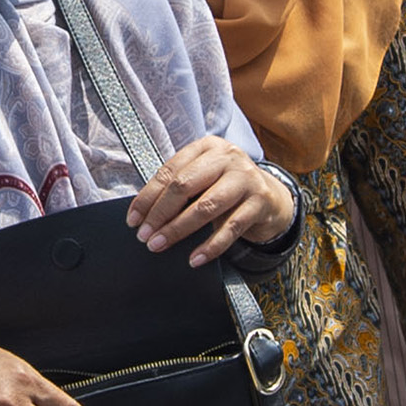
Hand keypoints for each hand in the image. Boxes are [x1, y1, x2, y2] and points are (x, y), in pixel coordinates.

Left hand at [130, 135, 294, 264]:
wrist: (271, 197)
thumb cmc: (227, 187)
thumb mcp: (205, 178)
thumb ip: (180, 186)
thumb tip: (143, 214)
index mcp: (207, 147)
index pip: (169, 172)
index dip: (147, 198)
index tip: (133, 220)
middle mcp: (227, 157)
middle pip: (184, 186)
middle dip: (159, 213)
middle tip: (144, 236)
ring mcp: (246, 178)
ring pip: (205, 206)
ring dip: (178, 229)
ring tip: (160, 244)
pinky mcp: (260, 201)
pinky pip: (231, 227)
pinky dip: (211, 246)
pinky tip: (195, 259)